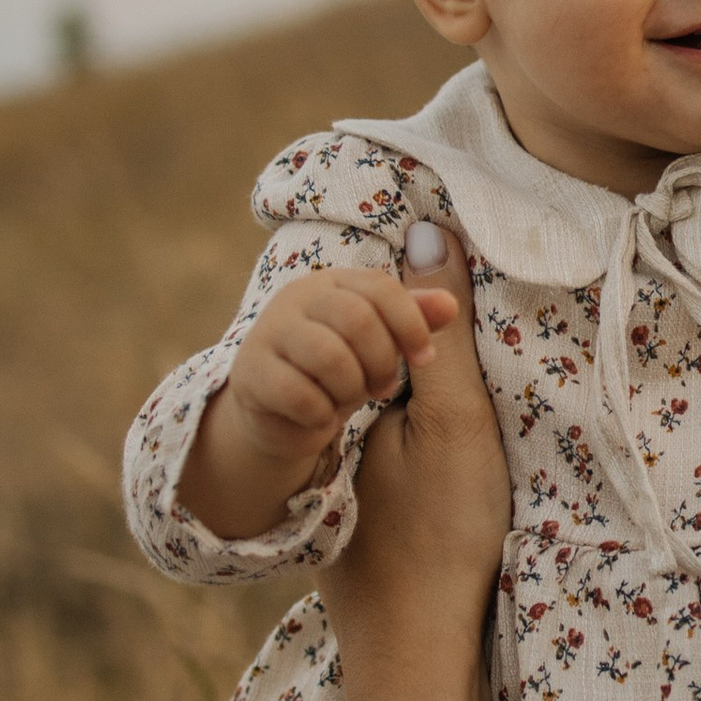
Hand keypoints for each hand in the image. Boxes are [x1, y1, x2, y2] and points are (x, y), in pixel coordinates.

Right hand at [181, 259, 459, 537]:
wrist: (283, 417)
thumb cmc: (342, 372)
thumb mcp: (383, 345)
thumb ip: (414, 321)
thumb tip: (450, 304)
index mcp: (334, 282)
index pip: (381, 288)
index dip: (411, 324)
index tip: (426, 359)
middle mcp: (297, 297)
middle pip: (358, 319)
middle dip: (381, 361)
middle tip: (383, 386)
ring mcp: (268, 333)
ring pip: (329, 357)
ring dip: (351, 389)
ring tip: (350, 399)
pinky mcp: (250, 374)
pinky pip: (300, 395)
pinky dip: (322, 415)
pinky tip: (322, 418)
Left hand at [321, 224, 511, 700]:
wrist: (416, 650)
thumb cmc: (442, 532)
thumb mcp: (456, 418)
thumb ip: (443, 328)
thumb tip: (425, 227)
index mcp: (343, 393)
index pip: (379, 317)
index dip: (424, 303)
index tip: (470, 305)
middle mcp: (331, 428)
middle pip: (379, 358)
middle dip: (419, 343)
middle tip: (474, 368)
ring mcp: (341, 475)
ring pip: (385, 405)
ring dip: (420, 390)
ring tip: (466, 410)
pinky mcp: (358, 511)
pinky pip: (387, 445)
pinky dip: (415, 435)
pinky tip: (451, 460)